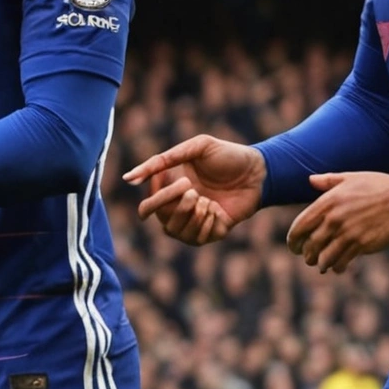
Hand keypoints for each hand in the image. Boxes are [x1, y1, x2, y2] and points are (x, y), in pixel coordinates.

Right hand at [123, 135, 266, 245]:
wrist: (260, 170)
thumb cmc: (227, 155)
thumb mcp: (195, 148)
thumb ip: (161, 161)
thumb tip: (128, 179)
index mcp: (171, 188)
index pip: (148, 207)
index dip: (159, 199)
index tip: (183, 182)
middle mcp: (180, 207)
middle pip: (162, 222)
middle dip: (177, 207)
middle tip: (195, 191)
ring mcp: (196, 221)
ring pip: (178, 234)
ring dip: (193, 216)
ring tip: (208, 201)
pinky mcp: (213, 231)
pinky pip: (199, 240)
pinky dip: (207, 225)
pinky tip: (218, 210)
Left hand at [287, 168, 388, 274]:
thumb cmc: (379, 186)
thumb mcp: (351, 178)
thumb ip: (328, 181)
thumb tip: (310, 180)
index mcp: (328, 202)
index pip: (300, 226)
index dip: (293, 240)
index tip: (294, 247)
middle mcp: (334, 218)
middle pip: (310, 245)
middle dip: (307, 255)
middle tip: (308, 258)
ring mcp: (348, 233)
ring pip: (324, 257)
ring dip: (321, 264)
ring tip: (323, 265)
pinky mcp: (362, 245)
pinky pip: (342, 262)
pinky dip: (337, 267)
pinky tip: (339, 268)